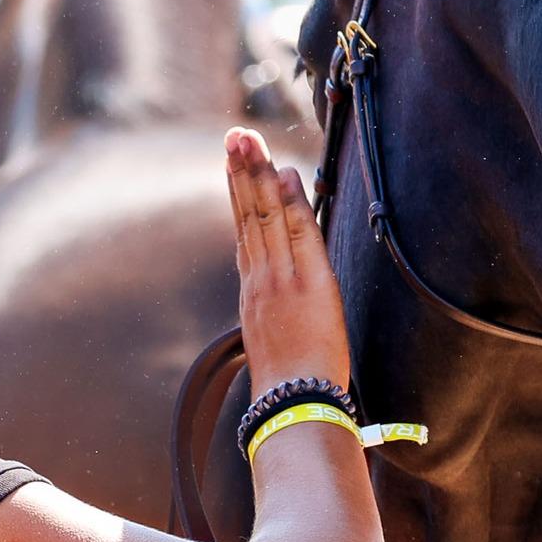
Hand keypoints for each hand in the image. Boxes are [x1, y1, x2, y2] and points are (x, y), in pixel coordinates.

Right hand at [224, 126, 350, 390]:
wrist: (294, 405)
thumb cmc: (290, 383)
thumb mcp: (274, 340)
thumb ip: (272, 309)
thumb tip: (273, 292)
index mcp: (253, 292)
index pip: (244, 231)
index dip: (238, 194)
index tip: (235, 162)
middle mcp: (261, 279)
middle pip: (248, 215)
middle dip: (241, 172)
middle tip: (235, 136)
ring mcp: (281, 279)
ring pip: (265, 217)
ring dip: (259, 176)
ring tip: (250, 141)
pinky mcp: (307, 284)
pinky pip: (297, 235)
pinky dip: (290, 203)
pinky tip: (285, 175)